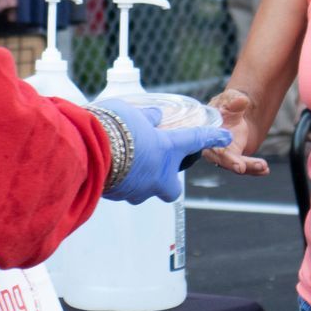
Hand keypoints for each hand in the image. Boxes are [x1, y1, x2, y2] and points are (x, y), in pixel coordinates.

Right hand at [97, 102, 232, 203]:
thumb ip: (147, 118)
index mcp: (167, 149)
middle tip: (156, 166)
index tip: (225, 137)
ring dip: (138, 177)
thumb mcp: (132, 114)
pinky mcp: (118, 196)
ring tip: (122, 160)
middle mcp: (158, 175)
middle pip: (171, 188)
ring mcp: (138, 189)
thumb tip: (155, 117)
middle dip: (167, 180)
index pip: (196, 141)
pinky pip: (123, 188)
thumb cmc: (111, 127)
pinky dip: (119, 179)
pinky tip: (109, 165)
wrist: (84, 149)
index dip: (212, 138)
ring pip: (143, 189)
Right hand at [202, 88, 269, 175]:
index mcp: (206, 133)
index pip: (210, 144)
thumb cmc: (226, 105)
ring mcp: (224, 155)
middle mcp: (212, 147)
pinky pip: (244, 166)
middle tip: (242, 168)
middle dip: (232, 163)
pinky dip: (254, 169)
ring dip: (249, 167)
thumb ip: (233, 100)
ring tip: (263, 167)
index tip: (225, 156)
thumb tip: (240, 100)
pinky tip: (265, 170)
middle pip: (221, 159)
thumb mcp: (229, 99)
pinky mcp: (235, 159)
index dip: (218, 152)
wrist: (234, 112)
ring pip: (235, 165)